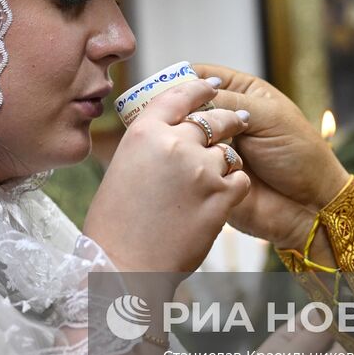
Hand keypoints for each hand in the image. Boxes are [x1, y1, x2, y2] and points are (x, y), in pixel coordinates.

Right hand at [83, 79, 249, 272]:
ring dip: (225, 162)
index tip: (212, 85)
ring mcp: (200, 169)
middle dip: (227, 121)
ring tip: (213, 179)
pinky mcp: (219, 197)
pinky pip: (238, 180)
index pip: (177, 96)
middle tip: (236, 122)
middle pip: (212, 119)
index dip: (198, 87)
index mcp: (144, 133)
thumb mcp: (122, 172)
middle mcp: (173, 143)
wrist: (125, 269)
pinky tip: (220, 200)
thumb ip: (148, 147)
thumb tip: (171, 132)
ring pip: (227, 152)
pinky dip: (234, 188)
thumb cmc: (116, 226)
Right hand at [193, 64, 351, 249]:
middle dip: (179, 111)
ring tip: (198, 145)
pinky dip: (188, 162)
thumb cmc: (299, 155)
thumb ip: (228, 103)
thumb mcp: (268, 117)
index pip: (201, 77)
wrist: (309, 204)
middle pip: (185, 105)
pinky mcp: (206, 174)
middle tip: (179, 119)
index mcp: (239, 93)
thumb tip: (190, 97)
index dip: (184, 80)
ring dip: (185, 137)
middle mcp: (222, 117)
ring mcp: (212, 146)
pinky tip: (198, 166)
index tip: (170, 89)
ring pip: (181, 134)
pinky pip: (185, 164)